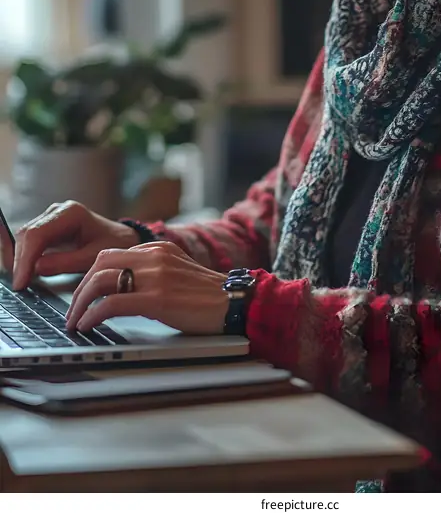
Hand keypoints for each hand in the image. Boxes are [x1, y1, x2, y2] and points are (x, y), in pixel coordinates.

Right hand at [5, 201, 138, 290]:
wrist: (122, 238)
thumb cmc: (113, 244)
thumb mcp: (94, 257)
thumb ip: (66, 262)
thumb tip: (37, 267)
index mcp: (70, 214)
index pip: (38, 234)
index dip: (26, 259)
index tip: (21, 281)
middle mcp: (57, 212)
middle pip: (27, 234)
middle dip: (20, 260)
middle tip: (20, 286)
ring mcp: (51, 218)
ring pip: (25, 238)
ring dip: (20, 260)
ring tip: (22, 282)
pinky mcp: (48, 228)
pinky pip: (30, 241)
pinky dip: (25, 258)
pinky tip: (25, 273)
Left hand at [65, 242, 227, 335]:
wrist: (235, 303)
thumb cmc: (208, 296)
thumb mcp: (178, 272)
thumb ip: (153, 271)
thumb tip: (124, 288)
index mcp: (158, 248)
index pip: (112, 254)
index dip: (92, 275)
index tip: (84, 293)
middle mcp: (154, 256)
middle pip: (101, 263)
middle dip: (80, 287)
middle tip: (73, 309)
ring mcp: (155, 276)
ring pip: (101, 280)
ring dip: (81, 302)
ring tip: (75, 320)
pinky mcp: (156, 298)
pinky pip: (112, 303)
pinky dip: (93, 315)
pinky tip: (88, 325)